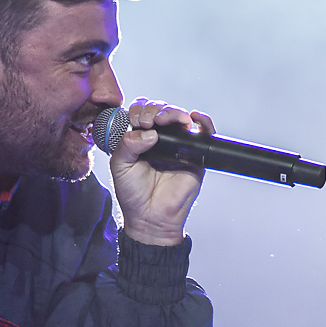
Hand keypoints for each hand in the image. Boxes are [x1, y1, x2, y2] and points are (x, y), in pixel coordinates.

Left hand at [107, 98, 215, 245]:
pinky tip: (194, 117)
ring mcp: (180, 145)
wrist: (150, 217)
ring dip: (172, 112)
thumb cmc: (134, 193)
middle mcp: (161, 138)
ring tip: (163, 120)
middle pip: (162, 109)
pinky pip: (205, 133)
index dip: (140, 109)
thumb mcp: (120, 165)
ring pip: (181, 116)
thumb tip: (150, 132)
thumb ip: (127, 144)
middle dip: (154, 109)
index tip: (136, 121)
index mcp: (140, 137)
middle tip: (147, 122)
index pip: (143, 111)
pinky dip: (204, 121)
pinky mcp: (196, 156)